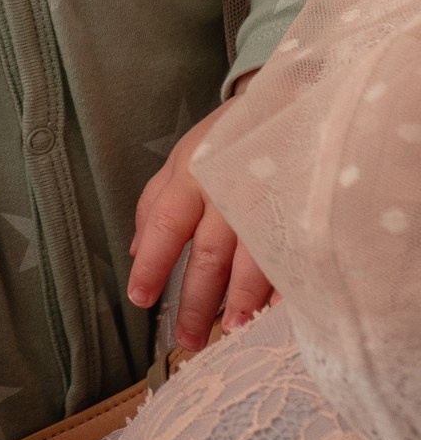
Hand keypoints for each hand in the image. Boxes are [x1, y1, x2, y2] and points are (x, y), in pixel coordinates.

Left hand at [128, 91, 273, 349]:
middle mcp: (226, 190)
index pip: (164, 227)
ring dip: (243, 300)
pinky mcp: (304, 205)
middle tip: (189, 339)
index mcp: (190, 177)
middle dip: (197, 302)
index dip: (152, 267)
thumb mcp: (183, 159)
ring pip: (253, 259)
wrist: (290, 100)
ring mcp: (269, 199)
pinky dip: (288, 283)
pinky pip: (295, 251)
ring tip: (234, 329)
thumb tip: (136, 252)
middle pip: (208, 256)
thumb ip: (155, 204)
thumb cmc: (228, 138)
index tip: (142, 301)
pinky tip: (283, 308)